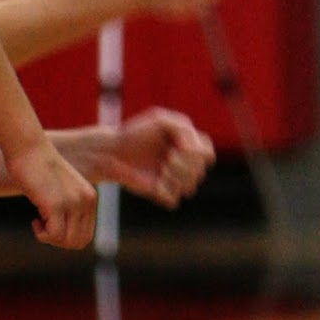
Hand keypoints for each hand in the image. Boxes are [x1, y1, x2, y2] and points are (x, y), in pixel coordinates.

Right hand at [7, 140, 98, 248]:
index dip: (66, 238)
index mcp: (91, 198)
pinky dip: (41, 234)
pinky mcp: (57, 204)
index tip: (51, 225)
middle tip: (43, 227)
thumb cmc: (39, 170)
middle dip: (58, 241)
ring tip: (39, 221)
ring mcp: (73, 202)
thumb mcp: (62, 189)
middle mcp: (87, 200)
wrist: (29, 149)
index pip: (86, 236)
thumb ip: (70, 207)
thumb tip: (66, 239)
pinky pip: (54, 235)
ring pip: (67, 241)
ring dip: (49, 238)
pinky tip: (34, 220)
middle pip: (79, 242)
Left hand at [95, 107, 216, 207]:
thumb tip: (192, 149)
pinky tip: (155, 184)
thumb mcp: (160, 119)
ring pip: (190, 187)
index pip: (207, 153)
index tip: (181, 147)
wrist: (112, 150)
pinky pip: (173, 200)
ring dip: (176, 179)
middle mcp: (182, 164)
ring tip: (161, 170)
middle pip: (200, 171)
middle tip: (167, 158)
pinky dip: (165, 192)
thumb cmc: (135, 132)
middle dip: (185, 166)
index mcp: (187, 145)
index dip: (200, 153)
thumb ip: (182, 129)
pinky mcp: (159, 193)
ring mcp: (171, 179)